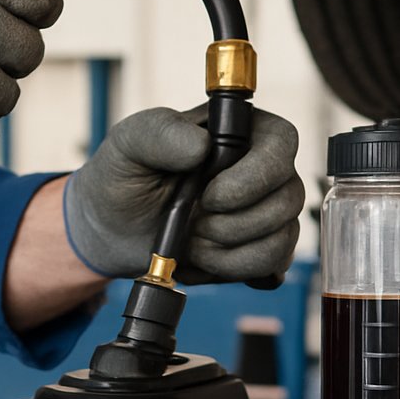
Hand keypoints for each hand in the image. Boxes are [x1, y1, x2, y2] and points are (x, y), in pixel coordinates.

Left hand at [63, 105, 303, 282]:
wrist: (112, 228)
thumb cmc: (123, 176)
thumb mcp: (128, 144)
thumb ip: (159, 133)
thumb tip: (201, 145)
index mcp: (239, 129)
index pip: (282, 142)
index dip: (253, 177)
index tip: (209, 196)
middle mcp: (262, 168)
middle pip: (287, 198)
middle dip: (231, 223)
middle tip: (190, 222)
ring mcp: (266, 210)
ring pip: (281, 238)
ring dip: (227, 250)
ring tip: (190, 240)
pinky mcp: (260, 247)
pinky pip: (271, 266)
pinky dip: (230, 269)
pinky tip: (201, 257)